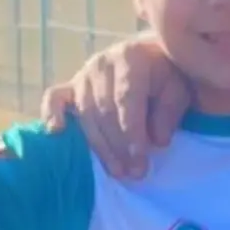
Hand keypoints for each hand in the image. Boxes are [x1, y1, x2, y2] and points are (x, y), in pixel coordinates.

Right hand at [41, 35, 191, 178]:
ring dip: (100, 147)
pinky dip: (51, 114)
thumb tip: (157, 142)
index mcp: (130, 58)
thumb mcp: (178, 89)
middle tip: (135, 173)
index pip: (126, 97)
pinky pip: (54, 99)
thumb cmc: (166, 77)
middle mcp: (101, 64)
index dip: (132, 130)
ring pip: (85, 115)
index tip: (140, 157)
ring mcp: (82, 75)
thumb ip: (169, 112)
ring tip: (118, 171)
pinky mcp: (70, 86)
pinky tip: (57, 132)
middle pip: (104, 110)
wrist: (150, 56)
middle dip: (119, 146)